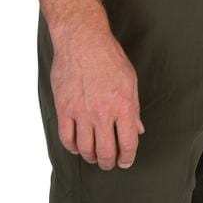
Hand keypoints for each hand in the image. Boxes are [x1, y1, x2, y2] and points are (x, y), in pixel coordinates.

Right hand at [50, 12, 144, 169]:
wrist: (83, 40)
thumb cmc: (108, 55)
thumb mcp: (130, 79)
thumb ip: (134, 107)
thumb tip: (137, 129)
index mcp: (123, 105)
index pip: (128, 143)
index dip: (127, 157)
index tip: (125, 161)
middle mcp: (103, 112)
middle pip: (106, 152)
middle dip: (109, 162)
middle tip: (109, 163)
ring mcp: (82, 112)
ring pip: (85, 149)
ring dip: (91, 157)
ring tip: (94, 156)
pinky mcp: (64, 108)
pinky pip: (66, 138)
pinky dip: (72, 147)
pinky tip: (77, 146)